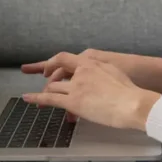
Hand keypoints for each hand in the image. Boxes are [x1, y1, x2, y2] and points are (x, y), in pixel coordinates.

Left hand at [21, 52, 160, 130]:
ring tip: (41, 101)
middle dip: (49, 81)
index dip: (53, 63)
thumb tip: (99, 78)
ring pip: (54, 87)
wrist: (133, 103)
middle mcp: (82, 71)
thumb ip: (102, 72)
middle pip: (57, 74)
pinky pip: (50, 98)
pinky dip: (37, 98)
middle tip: (45, 86)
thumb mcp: (115, 72)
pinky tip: (28, 99)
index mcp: (91, 62)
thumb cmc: (130, 92)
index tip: (46, 69)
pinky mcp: (74, 101)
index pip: (65, 58)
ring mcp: (77, 86)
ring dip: (47, 94)